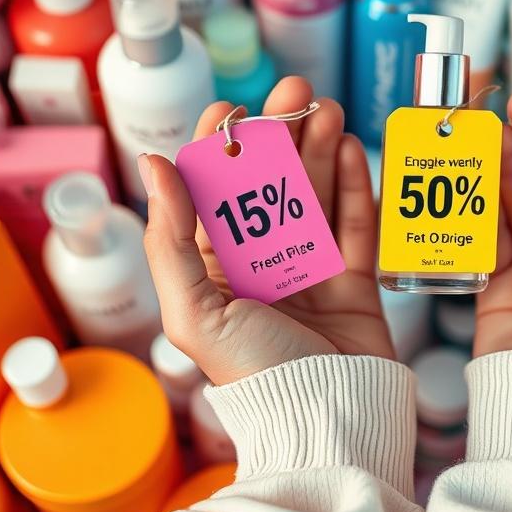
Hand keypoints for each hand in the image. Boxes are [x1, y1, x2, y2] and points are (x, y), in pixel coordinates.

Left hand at [140, 77, 392, 385]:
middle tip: (297, 92)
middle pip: (272, 183)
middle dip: (282, 133)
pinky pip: (357, 224)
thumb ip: (171, 239)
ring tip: (328, 110)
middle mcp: (263, 263)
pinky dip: (356, 185)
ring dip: (321, 148)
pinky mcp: (355, 280)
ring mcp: (312, 269)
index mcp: (217, 268)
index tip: (235, 108)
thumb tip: (154, 164)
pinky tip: (353, 149)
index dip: (222, 146)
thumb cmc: (253, 374)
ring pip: (317, 194)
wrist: (326, 419)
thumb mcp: (194, 312)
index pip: (215, 192)